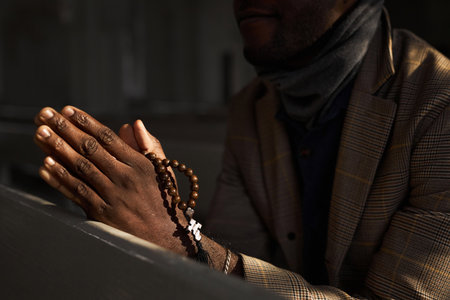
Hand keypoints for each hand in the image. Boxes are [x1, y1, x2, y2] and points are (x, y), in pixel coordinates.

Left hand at [34, 106, 194, 255]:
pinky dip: (60, 178)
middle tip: (46, 115)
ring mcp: (111, 195)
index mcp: (139, 164)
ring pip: (80, 167)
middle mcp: (124, 177)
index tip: (68, 110)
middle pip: (89, 148)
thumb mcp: (163, 169)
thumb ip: (149, 145)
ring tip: (40, 133)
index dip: (86, 122)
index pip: (107, 137)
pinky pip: (76, 192)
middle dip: (65, 129)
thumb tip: (134, 123)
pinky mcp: (101, 213)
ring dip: (57, 148)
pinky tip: (45, 165)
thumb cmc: (164, 198)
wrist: (165, 235)